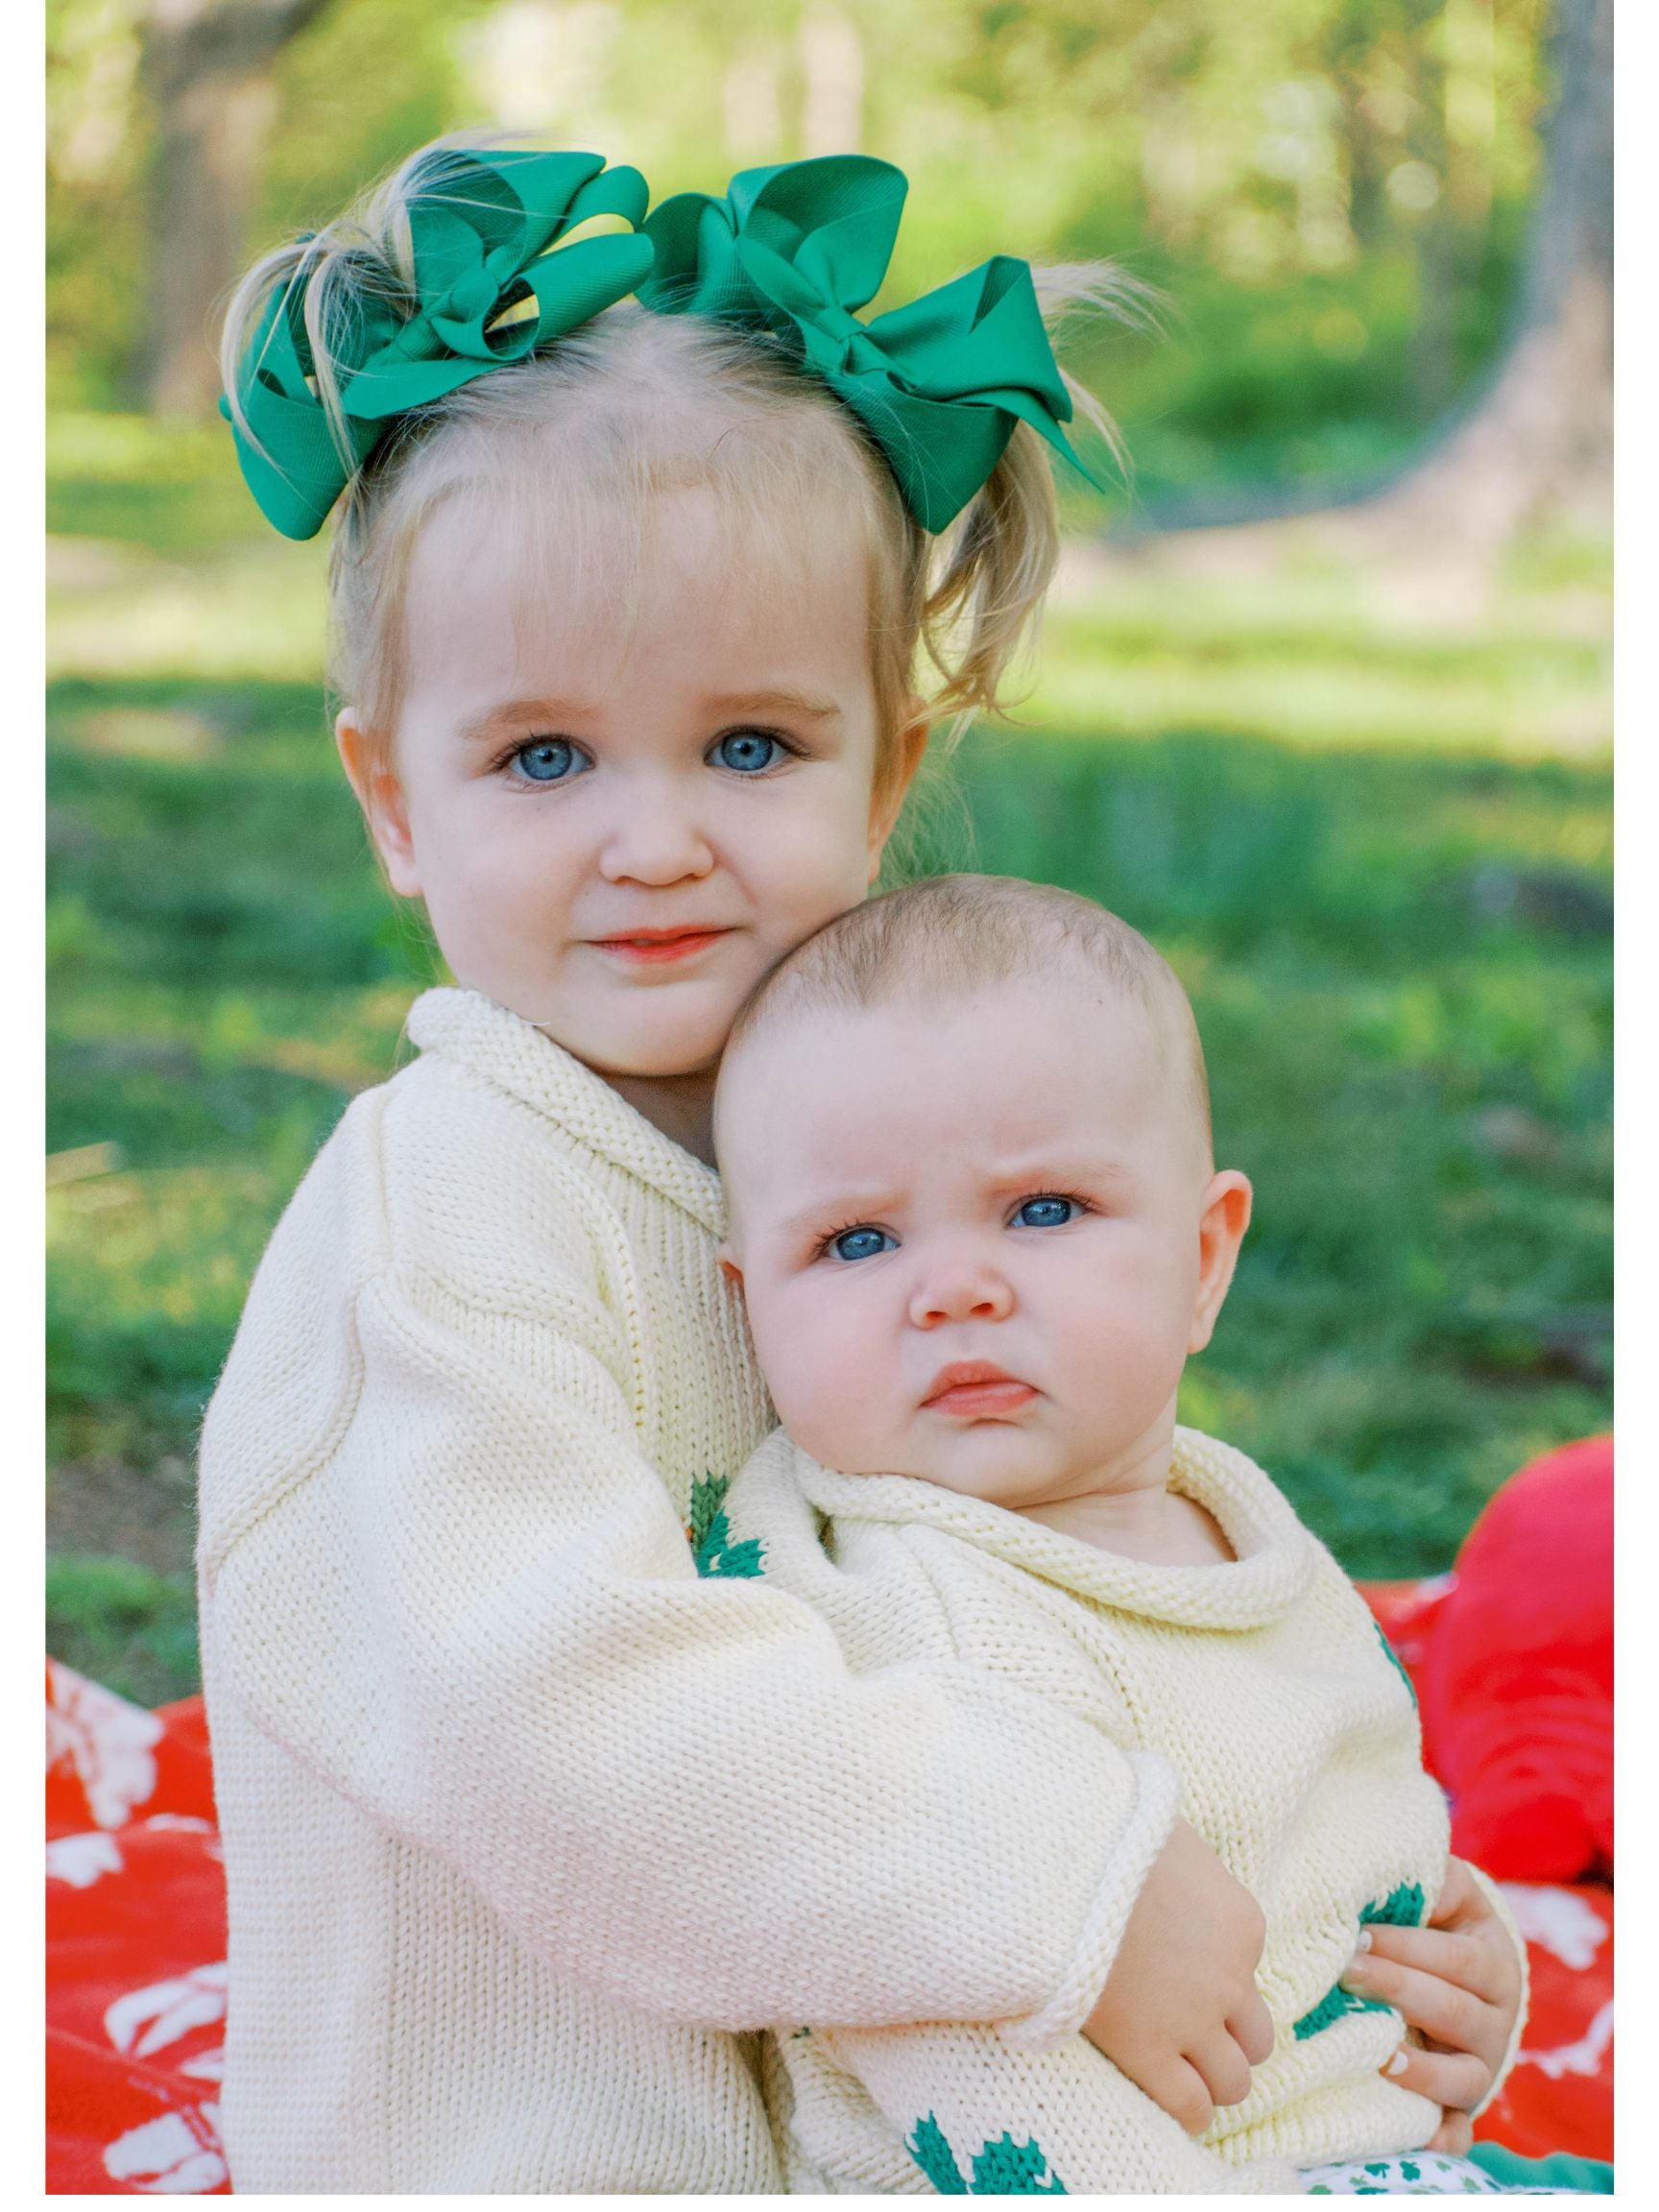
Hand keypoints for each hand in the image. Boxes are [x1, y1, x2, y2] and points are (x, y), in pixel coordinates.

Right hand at [1081, 1816, 1273, 2134]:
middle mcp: (1230, 1979)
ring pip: (1234, 2081)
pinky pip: (1191, 2106)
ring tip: (1177, 2069)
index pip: (1249, 1970)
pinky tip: (1166, 2098)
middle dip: (1228, 2040)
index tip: (1185, 1974)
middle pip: (1257, 2039)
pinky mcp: (1150, 2052)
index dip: (1217, 1978)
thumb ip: (1180, 1858)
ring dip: (1210, 2077)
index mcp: (1242, 1924)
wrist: (1060, 1865)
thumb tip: (1169, 1851)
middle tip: (1190, 2032)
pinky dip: (1187, 2110)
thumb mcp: (1164, 1831)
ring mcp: (1194, 2021)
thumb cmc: (1105, 1833)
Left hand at [1339, 1858, 1523, 2125]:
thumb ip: (1425, 1880)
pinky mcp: (1462, 2106)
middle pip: (1454, 2012)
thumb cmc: (1434, 1923)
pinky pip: (1458, 2130)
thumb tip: (1384, 1868)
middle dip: (1398, 1991)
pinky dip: (1441, 2135)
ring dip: (1422, 2070)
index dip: (1407, 1947)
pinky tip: (1416, 2131)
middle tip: (1346, 1974)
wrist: (1455, 1973)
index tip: (1356, 1937)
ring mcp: (1481, 2067)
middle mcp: (1497, 2019)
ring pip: (1462, 2077)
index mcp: (1494, 1961)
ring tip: (1380, 2056)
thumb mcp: (1442, 1893)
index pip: (1456, 1958)